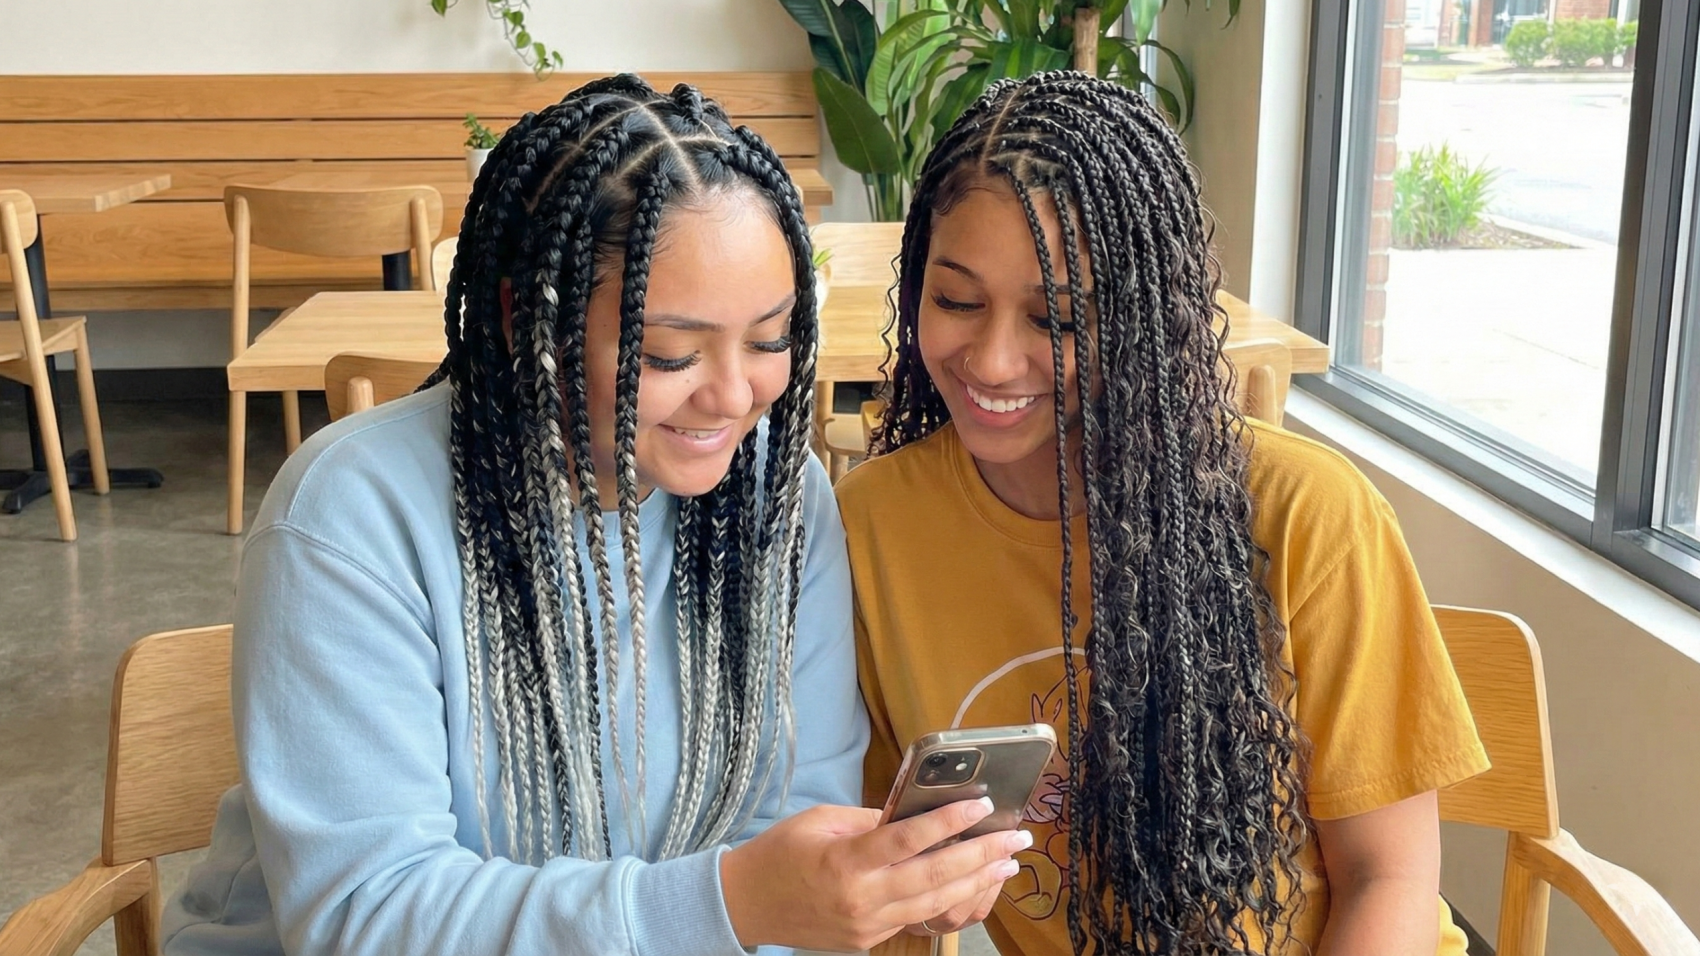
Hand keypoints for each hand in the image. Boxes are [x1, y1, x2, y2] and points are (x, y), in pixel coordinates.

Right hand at [719, 798, 1026, 951]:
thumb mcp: (822, 821)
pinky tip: (971, 885)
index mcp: (845, 861)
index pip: (907, 839)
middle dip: (980, 856)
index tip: (982, 804)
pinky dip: (946, 901)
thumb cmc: (780, 853)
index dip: (948, 821)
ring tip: (1007, 864)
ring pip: (933, 904)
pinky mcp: (867, 941)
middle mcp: (860, 899)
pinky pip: (915, 920)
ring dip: (975, 882)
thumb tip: (918, 813)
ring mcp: (866, 926)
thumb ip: (872, 819)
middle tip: (1015, 840)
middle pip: (933, 876)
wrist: (746, 905)